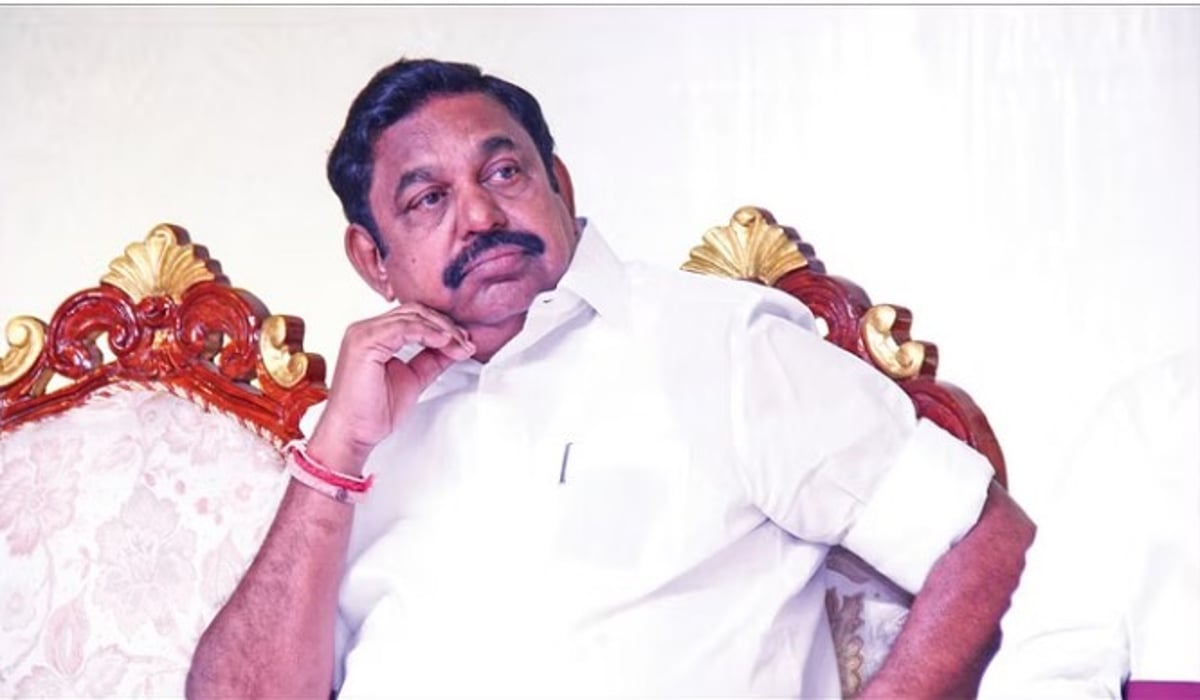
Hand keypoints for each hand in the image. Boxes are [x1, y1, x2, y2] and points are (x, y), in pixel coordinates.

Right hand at [307, 302, 474, 473]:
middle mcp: (367, 330)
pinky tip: (444, 342)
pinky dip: (428, 333)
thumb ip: (431, 360)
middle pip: (415, 312)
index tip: (464, 342)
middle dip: (445, 326)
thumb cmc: (372, 412)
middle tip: (466, 343)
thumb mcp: (413, 379)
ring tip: (460, 346)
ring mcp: (363, 333)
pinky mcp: (364, 342)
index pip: (414, 318)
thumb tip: (455, 347)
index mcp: (375, 336)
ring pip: (411, 316)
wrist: (352, 433)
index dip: (442, 327)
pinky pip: (403, 327)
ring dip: (442, 330)